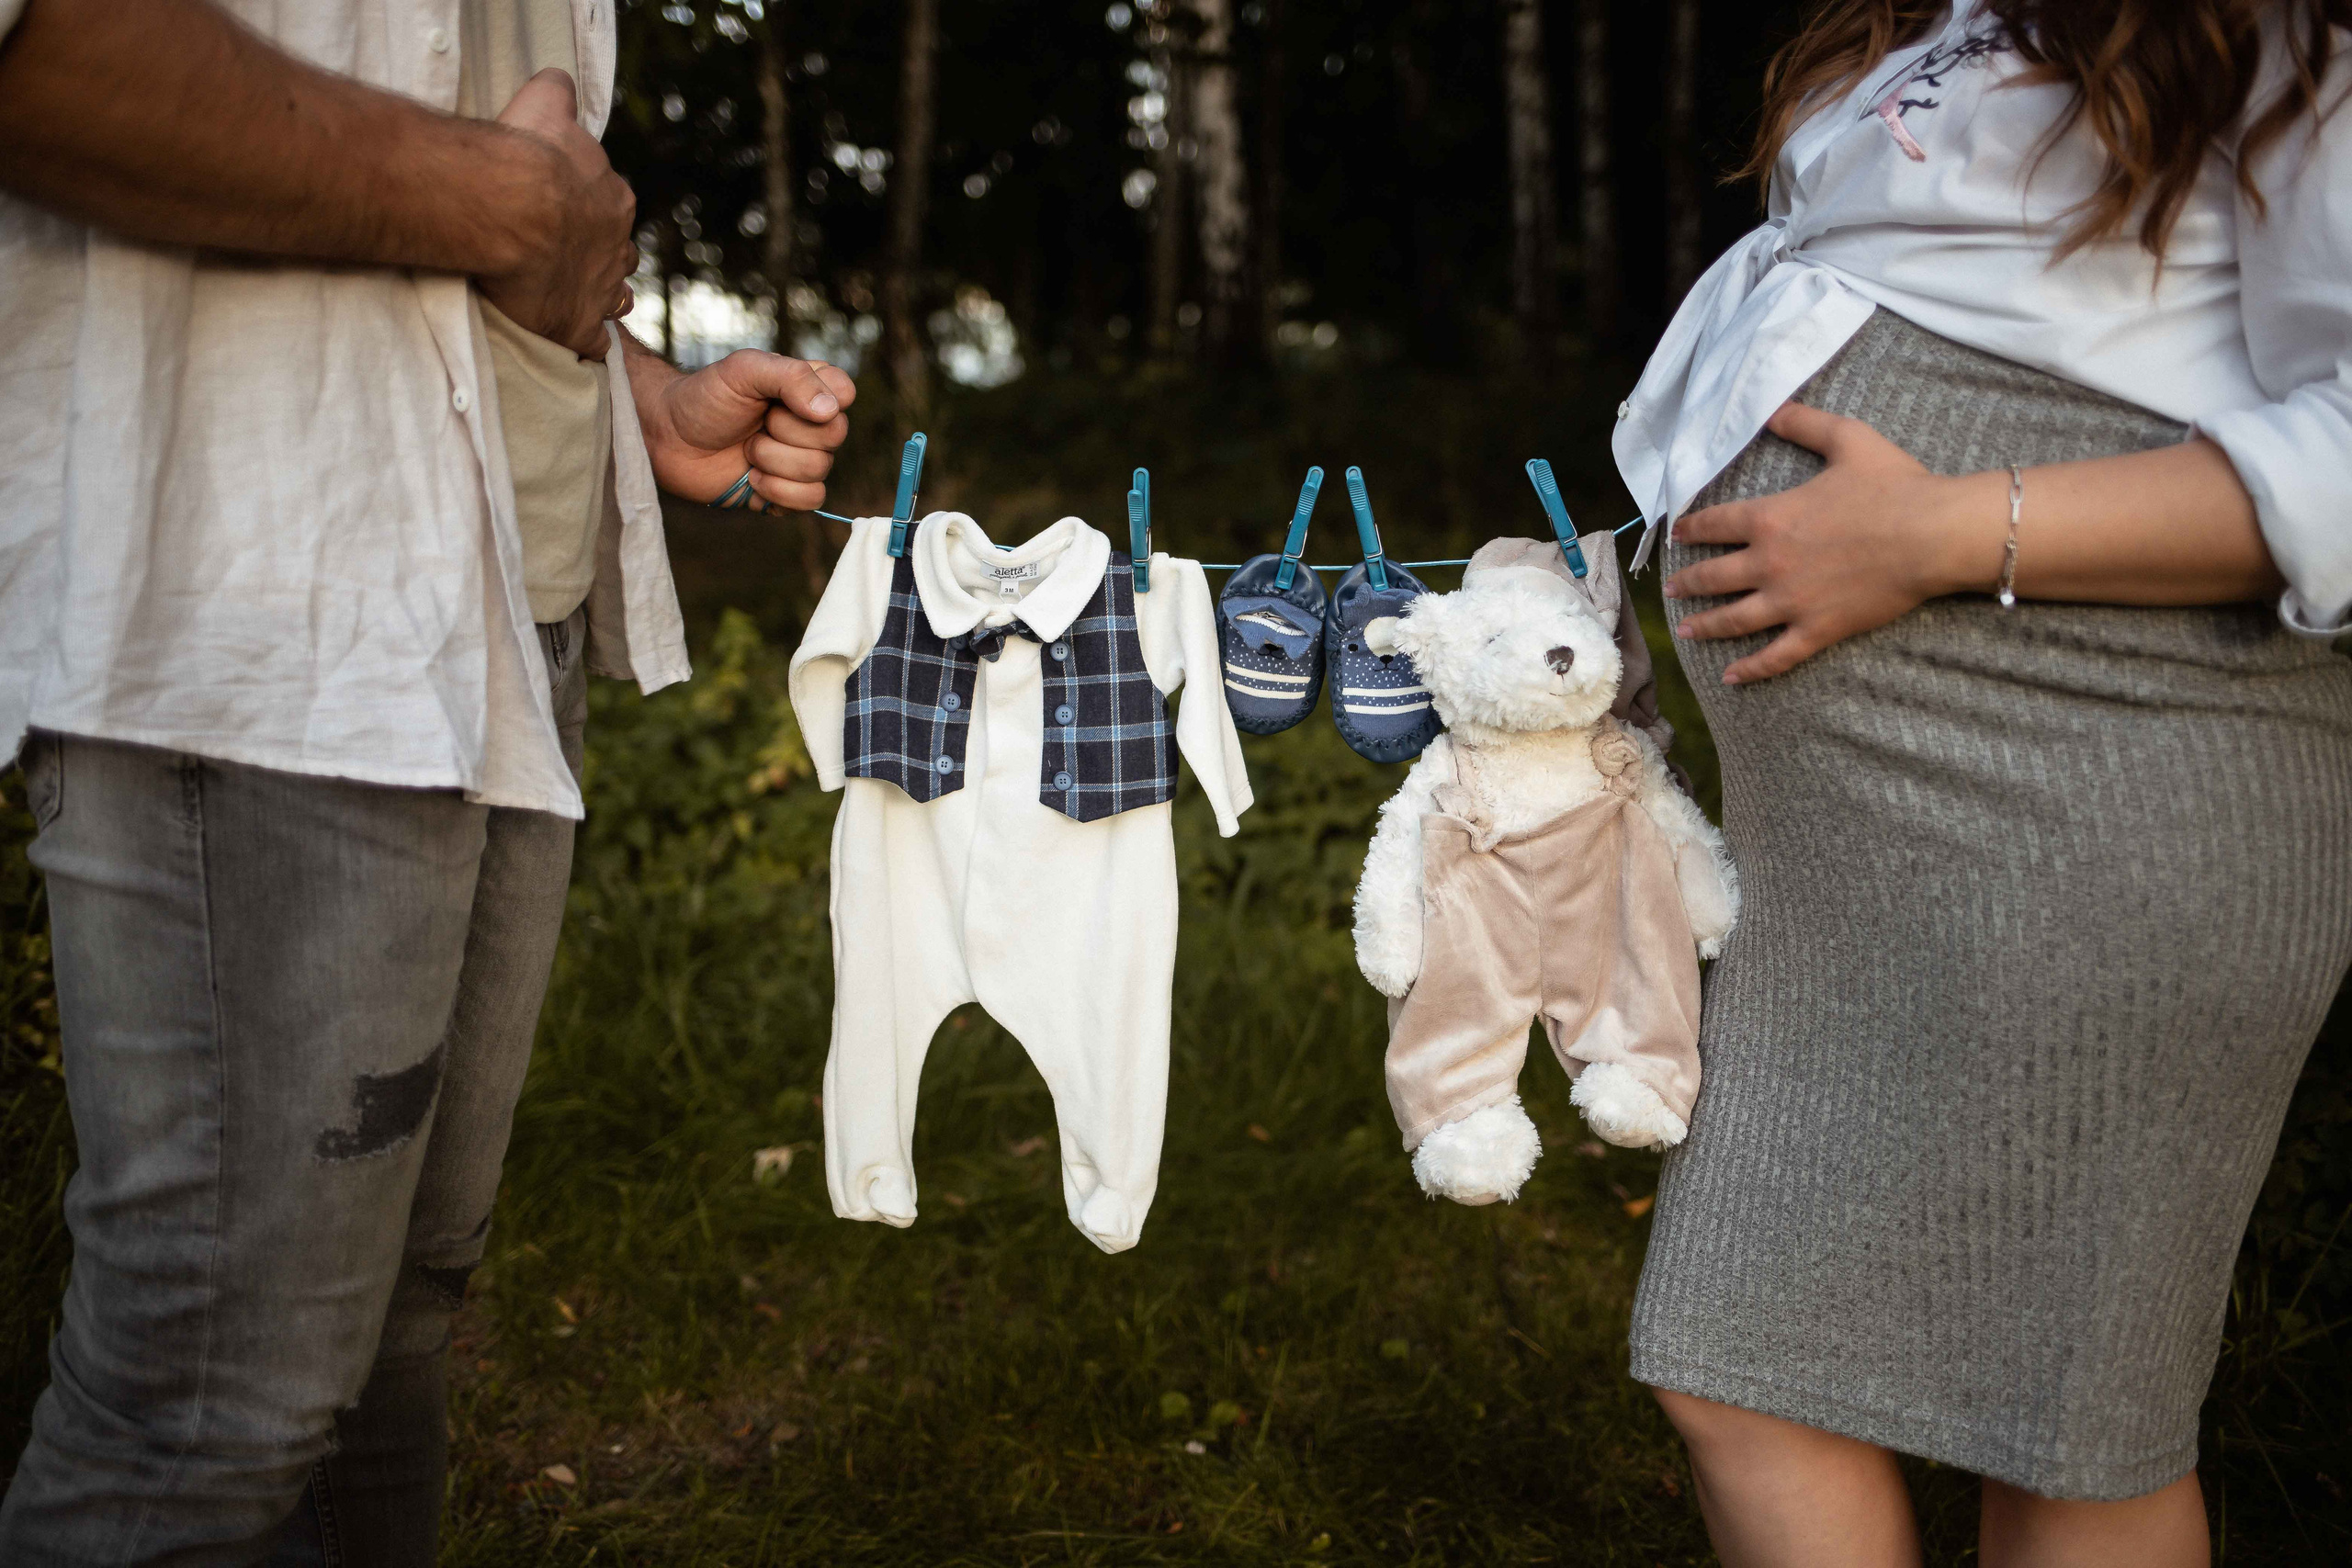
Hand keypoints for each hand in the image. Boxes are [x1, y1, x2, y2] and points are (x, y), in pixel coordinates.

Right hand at [479, 70, 637, 357]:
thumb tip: (560, 81)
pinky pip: (594, 343)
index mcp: (614, 199)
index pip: (610, 206)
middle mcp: (617, 246)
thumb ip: (558, 92)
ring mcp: (601, 290)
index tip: (562, 212)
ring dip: (597, 297)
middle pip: (618, 253)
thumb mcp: (544, 103)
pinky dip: (586, 343)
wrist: (509, 201)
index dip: (586, 210)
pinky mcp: (579, 325)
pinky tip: (572, 342)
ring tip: (570, 297)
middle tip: (563, 256)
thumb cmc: (525, 150)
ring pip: (614, 297)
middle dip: (598, 255)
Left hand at [639, 348, 856, 511]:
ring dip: (773, 461)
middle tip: (755, 424)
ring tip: (746, 451)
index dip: (818, 400)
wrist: (668, 438)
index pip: (844, 393)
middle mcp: (810, 425)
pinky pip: (810, 500)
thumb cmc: (704, 397)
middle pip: (834, 436)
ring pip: (820, 470)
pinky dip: (778, 492)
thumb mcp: (744, 370)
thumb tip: (830, 410)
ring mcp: (800, 460)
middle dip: (785, 433)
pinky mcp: (787, 493)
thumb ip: (791, 377)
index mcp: (807, 388)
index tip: (779, 398)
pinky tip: (753, 479)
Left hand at [1664, 401, 2005, 683]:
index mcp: (1772, 518)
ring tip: (1685, 630)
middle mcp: (1770, 563)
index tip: (1677, 534)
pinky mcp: (1817, 629)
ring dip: (1704, 625)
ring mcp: (1791, 601)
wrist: (1932, 534)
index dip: (1692, 528)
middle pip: (1714, 576)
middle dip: (1687, 583)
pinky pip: (1776, 656)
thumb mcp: (1847, 439)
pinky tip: (1731, 677)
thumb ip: (1804, 423)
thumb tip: (1772, 409)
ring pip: (1733, 620)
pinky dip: (1751, 669)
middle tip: (1670, 589)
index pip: (1716, 524)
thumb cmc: (1894, 486)